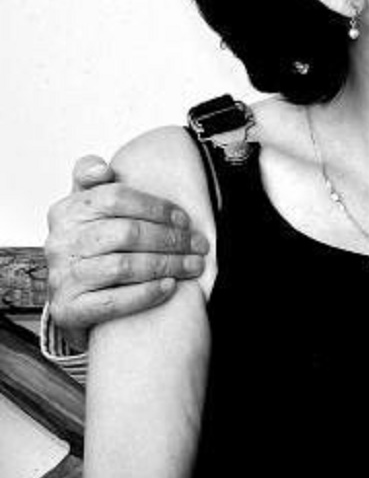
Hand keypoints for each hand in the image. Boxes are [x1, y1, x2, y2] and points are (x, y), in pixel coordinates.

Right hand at [44, 155, 208, 342]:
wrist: (73, 298)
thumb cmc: (91, 247)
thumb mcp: (88, 207)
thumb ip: (92, 179)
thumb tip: (102, 168)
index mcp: (67, 211)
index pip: (116, 198)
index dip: (157, 207)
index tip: (184, 219)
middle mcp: (61, 243)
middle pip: (127, 233)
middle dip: (171, 239)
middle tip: (198, 245)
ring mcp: (62, 277)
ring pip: (124, 267)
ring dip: (167, 265)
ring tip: (193, 265)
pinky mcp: (69, 309)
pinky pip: (113, 302)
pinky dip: (146, 293)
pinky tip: (169, 286)